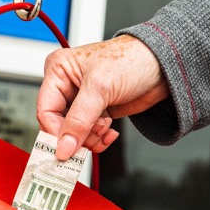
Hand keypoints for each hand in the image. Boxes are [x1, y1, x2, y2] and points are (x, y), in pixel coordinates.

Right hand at [37, 35, 170, 159]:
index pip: (46, 110)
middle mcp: (67, 85)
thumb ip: (79, 120)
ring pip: (75, 133)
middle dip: (76, 136)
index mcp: (59, 70)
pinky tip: (110, 131)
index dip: (55, 132)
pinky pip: (90, 134)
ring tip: (105, 128)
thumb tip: (63, 147)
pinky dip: (99, 138)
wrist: (163, 66)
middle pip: (59, 124)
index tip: (66, 150)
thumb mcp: (100, 88)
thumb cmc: (133, 59)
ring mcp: (83, 100)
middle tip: (90, 143)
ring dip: (90, 138)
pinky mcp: (97, 111)